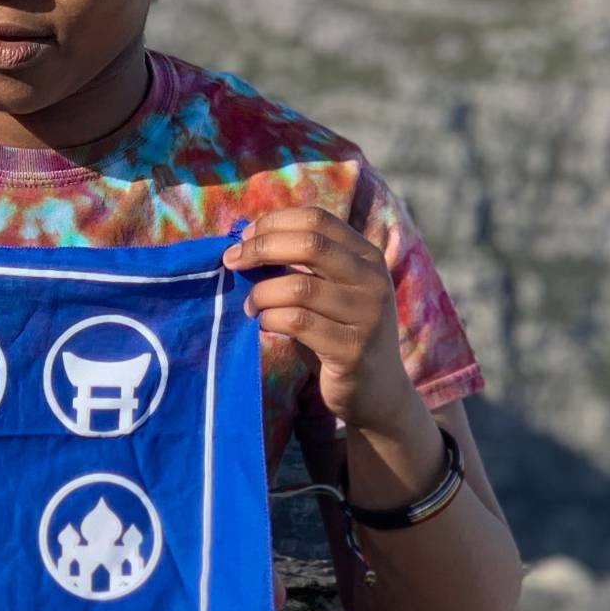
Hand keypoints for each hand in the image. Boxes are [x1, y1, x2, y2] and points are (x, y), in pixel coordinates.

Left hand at [225, 206, 417, 438]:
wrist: (377, 391)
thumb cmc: (340, 335)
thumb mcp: (329, 292)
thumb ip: (302, 267)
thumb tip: (247, 242)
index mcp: (367, 256)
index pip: (317, 219)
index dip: (275, 222)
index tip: (245, 237)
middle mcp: (372, 280)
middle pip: (310, 244)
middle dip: (261, 248)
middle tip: (232, 262)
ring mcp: (366, 315)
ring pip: (299, 287)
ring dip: (262, 293)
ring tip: (250, 306)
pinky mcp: (352, 350)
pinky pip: (298, 323)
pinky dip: (271, 319)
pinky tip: (264, 324)